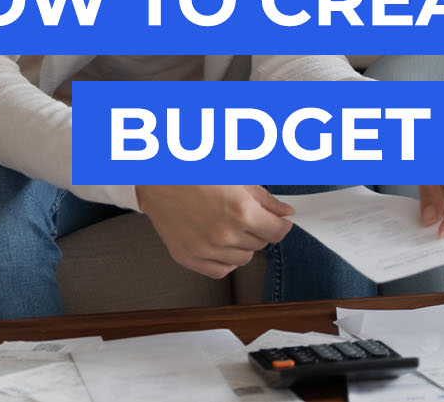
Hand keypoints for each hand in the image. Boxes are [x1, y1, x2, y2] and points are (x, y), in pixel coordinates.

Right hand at [135, 184, 293, 278]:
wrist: (158, 180)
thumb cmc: (195, 173)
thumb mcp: (237, 179)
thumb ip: (265, 199)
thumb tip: (285, 212)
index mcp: (239, 211)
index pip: (278, 233)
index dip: (282, 226)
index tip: (279, 222)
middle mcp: (224, 234)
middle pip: (262, 245)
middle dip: (260, 230)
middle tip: (248, 216)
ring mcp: (205, 249)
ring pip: (244, 259)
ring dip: (243, 245)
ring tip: (230, 226)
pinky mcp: (188, 258)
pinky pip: (220, 271)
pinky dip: (225, 260)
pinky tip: (220, 244)